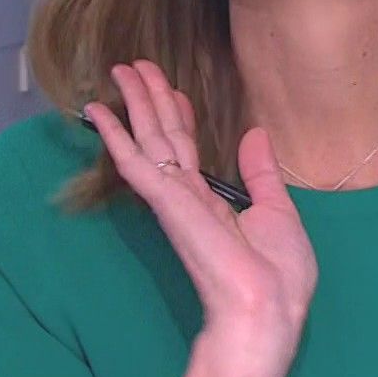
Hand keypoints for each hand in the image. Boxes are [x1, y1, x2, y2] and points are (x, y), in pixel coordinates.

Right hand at [87, 60, 318, 372]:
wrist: (266, 310)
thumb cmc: (277, 276)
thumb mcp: (278, 212)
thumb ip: (261, 174)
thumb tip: (256, 135)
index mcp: (212, 204)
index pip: (189, 151)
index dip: (180, 116)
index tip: (172, 90)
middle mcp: (187, 198)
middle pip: (163, 137)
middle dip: (151, 100)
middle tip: (135, 66)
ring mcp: (173, 199)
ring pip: (149, 139)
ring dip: (135, 103)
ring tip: (121, 69)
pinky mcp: (166, 203)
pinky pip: (135, 162)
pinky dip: (115, 135)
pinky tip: (99, 112)